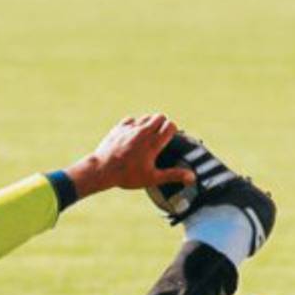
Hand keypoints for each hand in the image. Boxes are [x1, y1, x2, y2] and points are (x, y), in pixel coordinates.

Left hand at [66, 113, 196, 198]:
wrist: (101, 170)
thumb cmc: (127, 176)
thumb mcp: (152, 178)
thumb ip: (173, 175)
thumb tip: (192, 177)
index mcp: (153, 143)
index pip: (170, 125)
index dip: (172, 131)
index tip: (169, 139)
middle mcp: (143, 132)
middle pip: (160, 116)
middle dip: (162, 124)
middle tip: (158, 137)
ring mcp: (130, 128)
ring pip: (146, 116)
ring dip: (149, 123)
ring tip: (146, 136)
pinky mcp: (119, 127)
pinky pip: (131, 120)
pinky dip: (134, 125)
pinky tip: (132, 135)